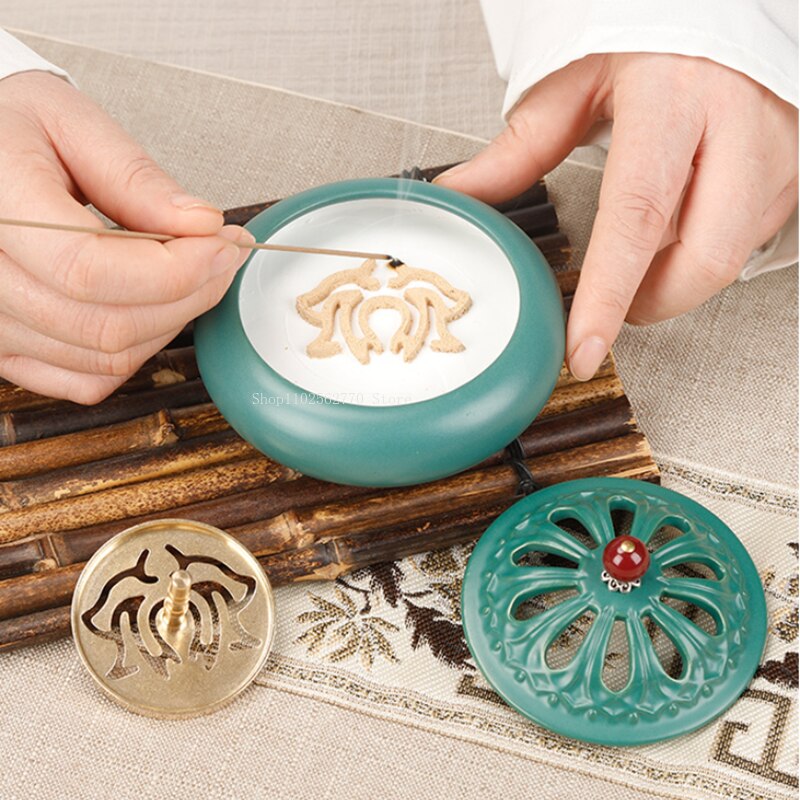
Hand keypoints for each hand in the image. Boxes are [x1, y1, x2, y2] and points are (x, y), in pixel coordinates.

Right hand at [0, 71, 253, 402]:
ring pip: (107, 359)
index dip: (174, 269)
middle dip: (190, 294)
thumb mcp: (69, 123)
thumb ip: (135, 178)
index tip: (221, 244)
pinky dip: (137, 352)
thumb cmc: (9, 132)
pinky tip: (155, 309)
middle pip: (108, 325)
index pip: (89, 270)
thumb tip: (202, 224)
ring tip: (197, 274)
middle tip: (223, 255)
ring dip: (172, 321)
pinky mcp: (6, 349)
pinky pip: (86, 381)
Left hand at [435, 54, 797, 379]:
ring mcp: (777, 152)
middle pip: (702, 258)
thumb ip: (518, 151)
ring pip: (727, 258)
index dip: (607, 296)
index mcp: (673, 98)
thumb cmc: (646, 32)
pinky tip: (681, 222)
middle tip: (614, 304)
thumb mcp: (573, 83)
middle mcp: (739, 125)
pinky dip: (703, 249)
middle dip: (651, 303)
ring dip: (676, 272)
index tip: (583, 348)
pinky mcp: (793, 171)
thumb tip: (461, 196)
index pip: (637, 217)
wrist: (718, 10)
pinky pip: (748, 240)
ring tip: (645, 244)